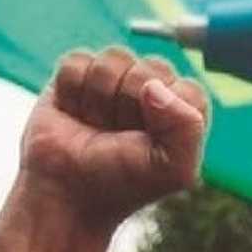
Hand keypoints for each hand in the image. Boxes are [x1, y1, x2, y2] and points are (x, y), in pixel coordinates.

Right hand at [20, 48, 209, 231]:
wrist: (65, 193)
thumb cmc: (123, 183)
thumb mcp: (173, 169)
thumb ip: (187, 130)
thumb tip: (155, 87)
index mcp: (184, 110)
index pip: (185, 87)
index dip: (163, 113)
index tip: (148, 141)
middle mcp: (154, 90)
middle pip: (149, 68)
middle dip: (129, 105)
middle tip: (118, 136)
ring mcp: (115, 80)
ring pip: (112, 59)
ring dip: (99, 98)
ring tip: (96, 125)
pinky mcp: (78, 75)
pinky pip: (77, 61)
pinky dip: (72, 90)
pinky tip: (74, 113)